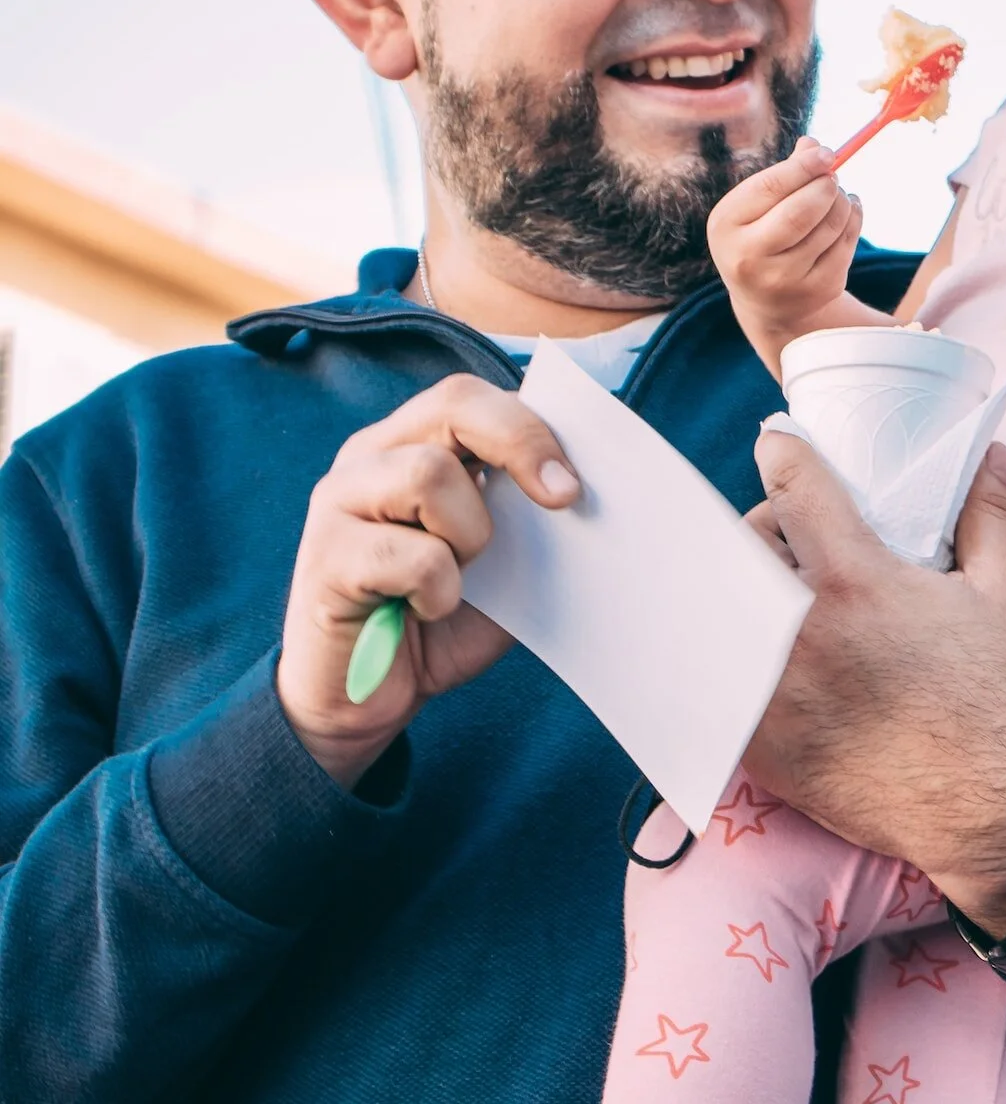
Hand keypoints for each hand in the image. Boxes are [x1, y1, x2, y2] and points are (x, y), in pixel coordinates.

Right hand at [277, 375, 577, 786]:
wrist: (358, 706)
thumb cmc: (430, 623)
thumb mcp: (497, 566)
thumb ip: (524, 521)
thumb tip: (580, 490)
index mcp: (408, 446)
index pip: (470, 398)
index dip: (530, 426)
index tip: (575, 481)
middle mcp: (369, 459)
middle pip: (453, 405)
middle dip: (520, 445)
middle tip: (561, 498)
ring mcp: (338, 502)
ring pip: (429, 475)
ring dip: (469, 536)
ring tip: (456, 577)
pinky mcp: (327, 557)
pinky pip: (413, 556)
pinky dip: (439, 592)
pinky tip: (423, 611)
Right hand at [707, 138, 861, 364]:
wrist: (767, 300)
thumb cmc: (761, 234)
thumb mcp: (757, 204)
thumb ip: (783, 173)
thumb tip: (813, 146)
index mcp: (726, 225)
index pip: (770, 187)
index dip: (803, 166)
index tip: (826, 153)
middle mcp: (749, 258)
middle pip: (800, 212)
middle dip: (825, 186)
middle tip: (833, 176)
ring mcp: (783, 280)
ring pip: (829, 227)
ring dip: (842, 201)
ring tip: (838, 194)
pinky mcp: (816, 290)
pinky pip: (846, 245)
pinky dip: (854, 220)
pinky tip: (847, 213)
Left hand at [743, 431, 1005, 933]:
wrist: (992, 809)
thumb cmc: (1002, 698)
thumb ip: (986, 515)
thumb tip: (989, 454)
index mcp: (856, 581)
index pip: (791, 487)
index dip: (782, 453)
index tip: (779, 446)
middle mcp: (800, 630)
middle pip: (743, 544)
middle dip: (762, 528)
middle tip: (789, 538)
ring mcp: (772, 690)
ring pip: (719, 610)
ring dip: (738, 593)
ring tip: (766, 598)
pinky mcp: (760, 744)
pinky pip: (716, 682)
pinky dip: (726, 660)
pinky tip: (747, 656)